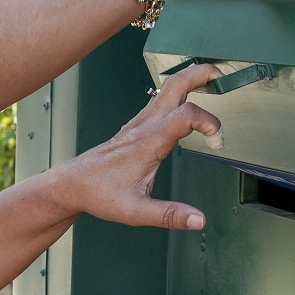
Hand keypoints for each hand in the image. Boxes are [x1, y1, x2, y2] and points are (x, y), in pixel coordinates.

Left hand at [47, 62, 225, 229]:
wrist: (73, 184)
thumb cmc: (100, 194)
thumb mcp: (135, 212)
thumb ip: (169, 215)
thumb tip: (199, 220)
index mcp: (149, 142)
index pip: (187, 115)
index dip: (210, 123)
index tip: (218, 143)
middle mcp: (145, 126)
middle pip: (175, 85)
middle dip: (201, 74)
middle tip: (222, 74)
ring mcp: (140, 123)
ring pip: (167, 88)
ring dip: (190, 78)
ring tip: (212, 79)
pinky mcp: (136, 126)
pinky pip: (160, 99)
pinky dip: (179, 92)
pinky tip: (185, 102)